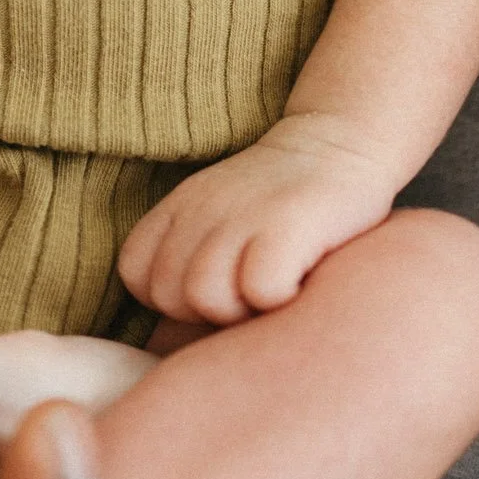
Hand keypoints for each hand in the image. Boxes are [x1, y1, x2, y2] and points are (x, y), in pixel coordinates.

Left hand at [118, 113, 399, 325]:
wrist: (343, 143)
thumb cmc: (282, 203)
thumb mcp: (220, 215)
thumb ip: (191, 256)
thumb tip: (174, 336)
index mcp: (179, 207)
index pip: (136, 274)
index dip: (171, 298)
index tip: (218, 287)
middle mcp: (201, 208)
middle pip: (170, 295)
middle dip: (208, 313)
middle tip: (252, 291)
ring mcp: (242, 214)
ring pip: (206, 296)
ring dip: (243, 310)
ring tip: (275, 288)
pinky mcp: (289, 223)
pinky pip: (260, 289)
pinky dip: (280, 298)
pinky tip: (300, 282)